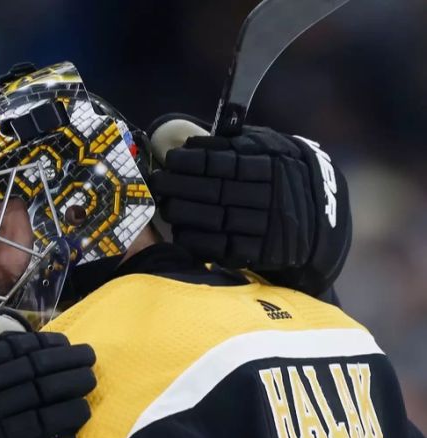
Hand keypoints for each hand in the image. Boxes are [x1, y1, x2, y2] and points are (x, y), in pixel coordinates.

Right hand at [0, 330, 94, 437]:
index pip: (16, 349)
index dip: (46, 345)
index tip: (65, 343)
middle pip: (35, 370)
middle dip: (67, 363)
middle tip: (89, 358)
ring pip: (42, 398)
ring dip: (71, 390)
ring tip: (89, 385)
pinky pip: (38, 431)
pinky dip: (61, 424)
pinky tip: (77, 418)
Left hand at [147, 115, 350, 295]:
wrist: (324, 220)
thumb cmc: (286, 176)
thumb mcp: (273, 149)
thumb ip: (238, 143)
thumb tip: (192, 141)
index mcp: (272, 166)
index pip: (224, 163)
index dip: (192, 162)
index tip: (170, 160)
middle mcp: (271, 196)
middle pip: (215, 192)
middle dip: (179, 187)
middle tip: (157, 183)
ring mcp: (267, 227)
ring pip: (216, 220)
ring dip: (184, 214)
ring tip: (165, 205)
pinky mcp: (262, 252)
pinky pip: (223, 248)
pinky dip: (198, 241)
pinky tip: (180, 232)